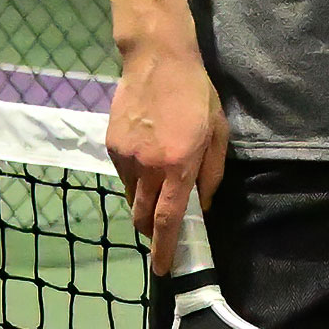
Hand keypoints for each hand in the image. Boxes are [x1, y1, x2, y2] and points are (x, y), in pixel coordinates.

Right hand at [107, 42, 229, 274]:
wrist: (156, 59)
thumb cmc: (196, 94)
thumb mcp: (217, 133)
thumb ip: (211, 173)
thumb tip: (202, 205)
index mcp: (178, 165)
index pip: (168, 219)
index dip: (165, 247)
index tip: (163, 269)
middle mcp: (148, 166)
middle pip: (142, 216)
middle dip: (151, 232)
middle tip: (162, 233)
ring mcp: (125, 157)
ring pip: (130, 198)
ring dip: (143, 204)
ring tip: (157, 189)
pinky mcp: (111, 146)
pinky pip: (123, 176)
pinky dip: (134, 180)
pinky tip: (146, 161)